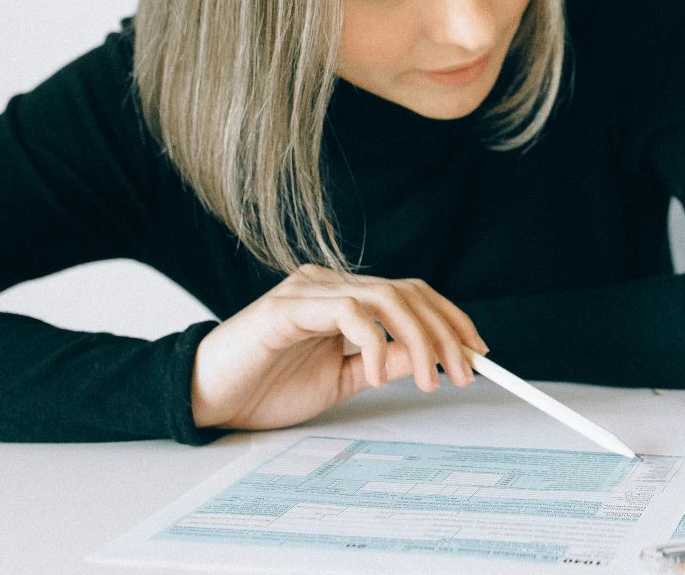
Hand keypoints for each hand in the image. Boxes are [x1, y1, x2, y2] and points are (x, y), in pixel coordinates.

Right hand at [189, 265, 486, 430]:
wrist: (207, 399)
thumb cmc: (265, 388)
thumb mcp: (342, 379)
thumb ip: (384, 361)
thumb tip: (431, 356)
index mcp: (344, 298)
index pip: (411, 294)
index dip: (449, 318)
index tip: (478, 352)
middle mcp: (330, 285)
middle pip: (407, 291)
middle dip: (445, 332)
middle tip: (464, 373)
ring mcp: (310, 291)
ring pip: (386, 296)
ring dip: (419, 338)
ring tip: (432, 379)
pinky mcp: (288, 306)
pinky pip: (349, 312)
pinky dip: (373, 343)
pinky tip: (374, 376)